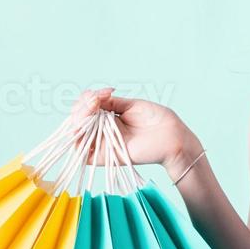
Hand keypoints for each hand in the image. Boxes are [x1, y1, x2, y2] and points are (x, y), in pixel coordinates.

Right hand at [68, 87, 200, 182]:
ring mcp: (103, 144)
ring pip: (76, 134)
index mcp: (109, 118)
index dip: (88, 98)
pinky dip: (79, 137)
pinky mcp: (106, 157)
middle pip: (78, 120)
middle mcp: (103, 131)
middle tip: (95, 99)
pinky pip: (83, 153)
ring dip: (79, 118)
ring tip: (92, 107)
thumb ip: (110, 103)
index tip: (106, 92)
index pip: (86, 109)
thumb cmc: (157, 121)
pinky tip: (89, 122)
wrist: (172, 137)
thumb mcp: (132, 105)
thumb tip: (92, 98)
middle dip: (82, 106)